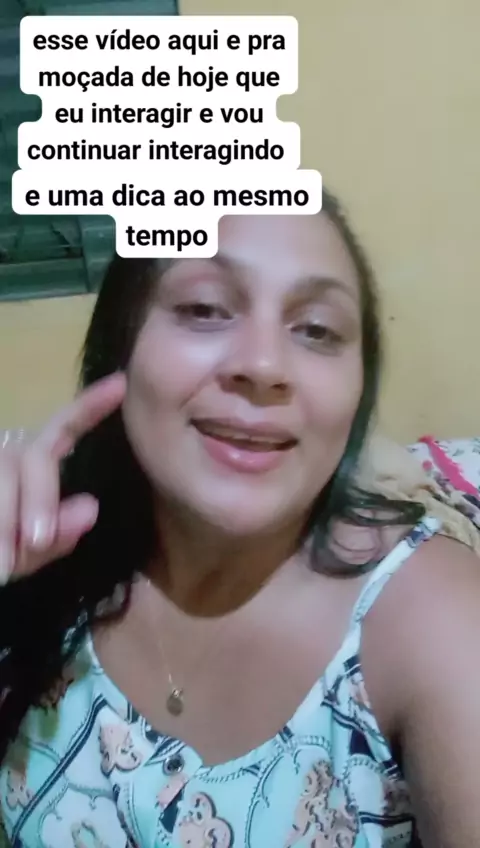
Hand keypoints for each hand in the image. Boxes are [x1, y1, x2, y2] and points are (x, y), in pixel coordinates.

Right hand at [0, 373, 125, 583]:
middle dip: (38, 499)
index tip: (121, 384)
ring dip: (4, 521)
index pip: (65, 428)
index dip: (90, 406)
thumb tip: (90, 506)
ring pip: (4, 473)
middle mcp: (7, 452)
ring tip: (1, 566)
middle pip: (33, 455)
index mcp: (32, 464)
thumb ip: (59, 535)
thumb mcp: (27, 555)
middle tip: (37, 542)